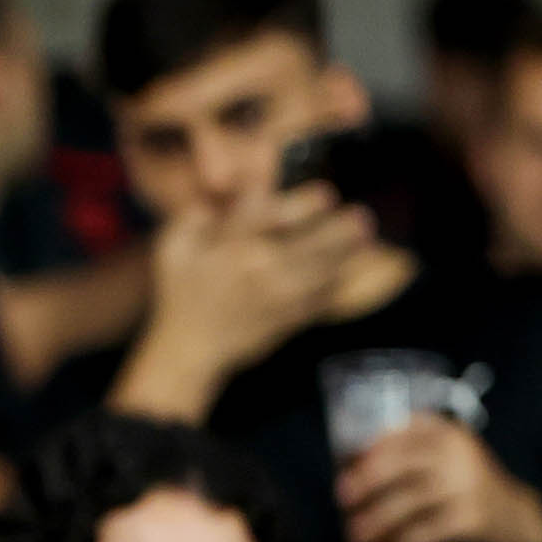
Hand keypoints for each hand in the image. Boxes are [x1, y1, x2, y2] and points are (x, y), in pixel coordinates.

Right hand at [144, 182, 378, 389]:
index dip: (307, 202)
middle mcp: (261, 267)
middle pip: (315, 242)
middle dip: (343, 227)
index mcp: (232, 245)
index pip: (276, 215)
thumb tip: (226, 194)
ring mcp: (280, 295)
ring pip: (326, 268)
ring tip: (367, 237)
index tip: (327, 194)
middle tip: (362, 216)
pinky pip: (324, 297)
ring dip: (350, 252)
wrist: (191, 347)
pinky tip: (349, 269)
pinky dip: (340, 282)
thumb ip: (197, 215)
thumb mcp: (174, 247)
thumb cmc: (181, 293)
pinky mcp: (291, 317)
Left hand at [337, 415, 541, 541]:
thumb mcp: (445, 459)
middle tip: (342, 500)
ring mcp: (468, 486)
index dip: (369, 450)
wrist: (521, 519)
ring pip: (407, 503)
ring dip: (375, 522)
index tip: (345, 467)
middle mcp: (458, 454)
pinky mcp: (473, 519)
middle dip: (365, 483)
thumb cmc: (466, 488)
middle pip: (399, 465)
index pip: (401, 434)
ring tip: (355, 537)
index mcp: (447, 434)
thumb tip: (346, 467)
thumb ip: (408, 455)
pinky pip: (424, 533)